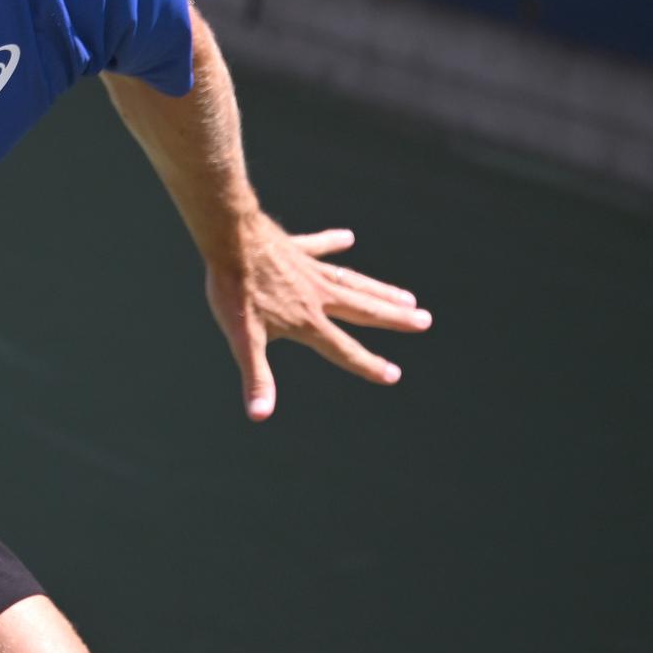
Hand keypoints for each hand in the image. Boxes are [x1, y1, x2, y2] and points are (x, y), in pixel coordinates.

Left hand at [205, 216, 429, 421]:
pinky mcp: (295, 249)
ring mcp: (310, 270)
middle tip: (425, 320)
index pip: (342, 349)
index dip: (367, 365)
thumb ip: (256, 377)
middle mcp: (317, 295)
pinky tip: (347, 237)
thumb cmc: (234, 290)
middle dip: (395, 318)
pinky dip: (332, 242)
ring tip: (407, 296)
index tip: (393, 375)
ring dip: (380, 290)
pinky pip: (318, 246)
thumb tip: (260, 415)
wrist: (228, 238)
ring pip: (353, 282)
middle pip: (364, 310)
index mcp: (307, 321)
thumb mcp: (243, 338)